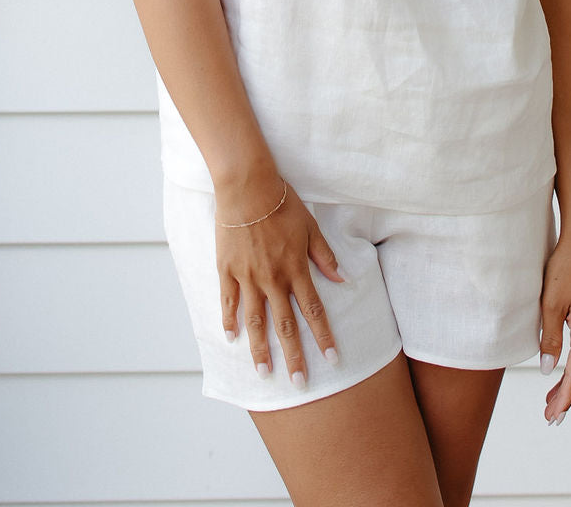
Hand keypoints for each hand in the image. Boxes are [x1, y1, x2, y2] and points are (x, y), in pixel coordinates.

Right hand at [215, 179, 344, 388]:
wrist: (248, 187)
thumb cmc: (282, 202)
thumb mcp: (310, 227)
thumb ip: (324, 256)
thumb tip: (343, 278)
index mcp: (296, 269)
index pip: (313, 311)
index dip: (324, 337)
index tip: (333, 359)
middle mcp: (273, 279)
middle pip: (285, 325)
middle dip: (294, 356)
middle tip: (298, 383)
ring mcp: (248, 277)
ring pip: (256, 321)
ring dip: (260, 349)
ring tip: (264, 372)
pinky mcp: (227, 270)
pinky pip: (228, 301)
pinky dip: (229, 321)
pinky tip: (231, 338)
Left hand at [538, 231, 570, 423]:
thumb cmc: (565, 268)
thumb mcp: (550, 304)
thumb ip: (550, 338)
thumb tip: (548, 371)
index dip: (564, 397)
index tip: (554, 417)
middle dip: (565, 395)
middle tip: (549, 417)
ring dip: (569, 379)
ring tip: (552, 400)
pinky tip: (565, 367)